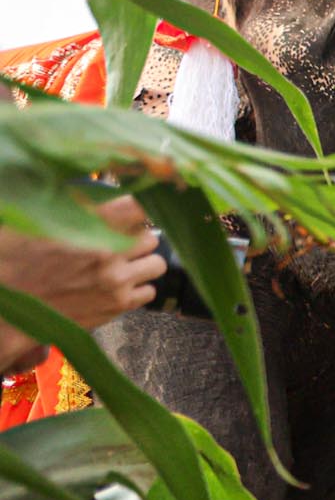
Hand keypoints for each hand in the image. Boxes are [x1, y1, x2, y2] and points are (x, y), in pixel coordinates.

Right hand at [0, 197, 163, 371]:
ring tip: (117, 263)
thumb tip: (112, 192)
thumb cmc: (16, 255)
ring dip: (140, 262)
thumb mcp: (44, 215)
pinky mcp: (117, 306)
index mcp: (94, 223)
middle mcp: (111, 252)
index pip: (144, 205)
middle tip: (115, 241)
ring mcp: (117, 282)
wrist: (5, 302)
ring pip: (156, 264)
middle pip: (151, 237)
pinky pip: (148, 292)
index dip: (143, 206)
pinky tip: (115, 284)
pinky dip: (136, 287)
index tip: (137, 209)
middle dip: (135, 237)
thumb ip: (83, 202)